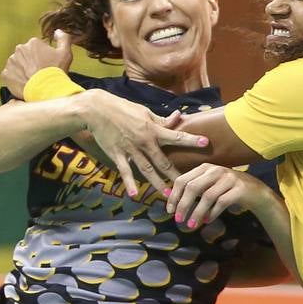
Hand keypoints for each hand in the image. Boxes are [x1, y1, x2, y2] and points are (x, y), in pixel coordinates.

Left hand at [2, 35, 73, 98]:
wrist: (46, 90)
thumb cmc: (56, 71)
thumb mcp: (66, 53)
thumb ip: (63, 38)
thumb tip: (57, 31)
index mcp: (33, 43)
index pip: (36, 48)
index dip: (43, 58)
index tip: (47, 66)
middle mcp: (19, 49)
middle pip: (25, 56)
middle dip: (31, 63)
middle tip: (39, 74)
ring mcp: (11, 62)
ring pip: (17, 65)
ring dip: (23, 71)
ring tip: (32, 80)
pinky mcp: (6, 74)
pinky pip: (10, 76)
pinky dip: (16, 80)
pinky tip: (25, 85)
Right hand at [81, 91, 207, 195]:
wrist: (96, 109)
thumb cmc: (122, 108)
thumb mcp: (144, 111)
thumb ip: (161, 119)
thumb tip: (179, 117)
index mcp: (152, 129)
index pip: (176, 135)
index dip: (191, 140)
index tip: (206, 143)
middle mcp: (144, 141)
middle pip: (163, 160)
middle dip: (176, 173)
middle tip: (188, 185)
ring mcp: (130, 149)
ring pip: (147, 169)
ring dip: (158, 183)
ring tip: (169, 195)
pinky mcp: (117, 154)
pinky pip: (125, 171)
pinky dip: (129, 183)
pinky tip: (135, 195)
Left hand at [166, 163, 269, 228]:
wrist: (256, 192)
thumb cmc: (228, 190)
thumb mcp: (209, 185)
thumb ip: (192, 189)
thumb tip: (170, 198)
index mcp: (205, 168)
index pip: (182, 179)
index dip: (174, 196)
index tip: (170, 210)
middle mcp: (216, 170)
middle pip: (193, 187)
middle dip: (183, 205)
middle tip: (179, 220)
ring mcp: (229, 178)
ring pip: (207, 196)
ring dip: (197, 212)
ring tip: (192, 225)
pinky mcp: (240, 189)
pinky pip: (222, 202)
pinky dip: (212, 213)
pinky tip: (208, 220)